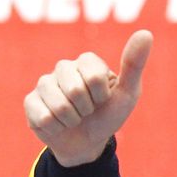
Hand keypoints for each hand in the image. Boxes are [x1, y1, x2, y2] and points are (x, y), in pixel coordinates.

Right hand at [24, 30, 152, 166]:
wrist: (88, 143)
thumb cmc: (109, 115)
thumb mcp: (128, 93)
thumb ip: (134, 64)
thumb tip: (146, 33)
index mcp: (87, 61)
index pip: (94, 76)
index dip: (102, 95)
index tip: (103, 99)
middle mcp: (63, 67)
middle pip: (75, 91)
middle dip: (87, 109)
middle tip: (89, 111)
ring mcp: (44, 84)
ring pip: (59, 106)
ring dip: (73, 120)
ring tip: (75, 118)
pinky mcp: (30, 102)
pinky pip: (44, 117)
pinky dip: (57, 128)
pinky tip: (59, 124)